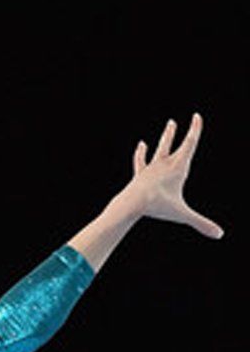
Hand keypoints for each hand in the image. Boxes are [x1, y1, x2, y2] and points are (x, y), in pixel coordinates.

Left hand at [128, 113, 222, 237]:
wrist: (132, 203)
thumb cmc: (158, 207)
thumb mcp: (183, 214)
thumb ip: (201, 223)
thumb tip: (220, 235)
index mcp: (178, 167)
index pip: (189, 143)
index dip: (195, 129)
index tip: (196, 116)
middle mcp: (165, 164)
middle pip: (176, 144)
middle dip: (185, 132)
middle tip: (188, 118)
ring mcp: (151, 168)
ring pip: (160, 148)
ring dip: (167, 136)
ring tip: (170, 124)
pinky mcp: (140, 174)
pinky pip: (141, 161)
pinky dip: (141, 153)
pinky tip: (141, 144)